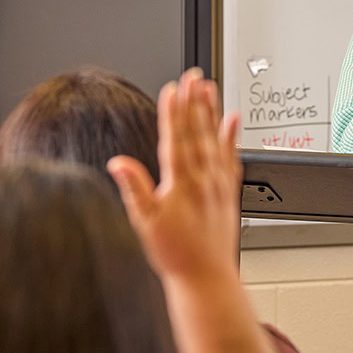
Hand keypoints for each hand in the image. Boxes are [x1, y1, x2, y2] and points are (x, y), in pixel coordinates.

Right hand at [108, 68, 242, 280]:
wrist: (206, 276)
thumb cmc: (175, 253)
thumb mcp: (144, 223)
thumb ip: (134, 189)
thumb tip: (119, 163)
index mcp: (181, 184)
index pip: (176, 138)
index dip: (174, 112)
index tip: (173, 88)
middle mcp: (203, 180)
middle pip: (198, 132)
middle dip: (194, 102)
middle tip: (194, 76)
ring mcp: (218, 184)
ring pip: (216, 140)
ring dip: (212, 112)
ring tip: (210, 88)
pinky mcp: (229, 192)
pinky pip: (232, 158)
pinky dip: (232, 137)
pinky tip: (233, 121)